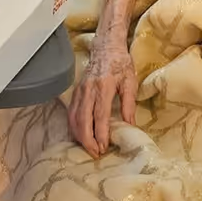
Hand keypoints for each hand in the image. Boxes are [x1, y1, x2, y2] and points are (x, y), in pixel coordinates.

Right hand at [68, 35, 137, 158]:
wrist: (106, 46)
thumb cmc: (120, 63)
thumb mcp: (130, 82)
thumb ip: (129, 104)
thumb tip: (130, 124)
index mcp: (104, 87)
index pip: (100, 115)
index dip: (101, 133)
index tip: (104, 147)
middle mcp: (89, 90)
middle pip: (83, 120)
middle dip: (88, 140)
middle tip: (96, 154)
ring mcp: (80, 91)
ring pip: (74, 118)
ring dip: (80, 136)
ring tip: (89, 148)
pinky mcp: (76, 92)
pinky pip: (71, 112)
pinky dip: (74, 126)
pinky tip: (79, 136)